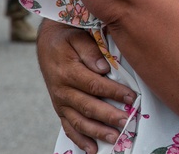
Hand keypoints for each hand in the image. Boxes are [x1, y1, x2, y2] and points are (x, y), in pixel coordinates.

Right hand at [37, 20, 135, 153]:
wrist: (47, 43)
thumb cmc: (68, 37)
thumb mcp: (78, 36)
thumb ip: (90, 51)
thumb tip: (103, 68)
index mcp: (68, 71)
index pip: (94, 85)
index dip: (113, 92)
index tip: (131, 97)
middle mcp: (62, 90)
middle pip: (87, 106)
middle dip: (108, 116)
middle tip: (126, 122)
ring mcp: (60, 102)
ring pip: (79, 121)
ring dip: (97, 131)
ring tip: (114, 138)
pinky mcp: (60, 108)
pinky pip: (69, 127)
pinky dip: (80, 139)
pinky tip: (92, 149)